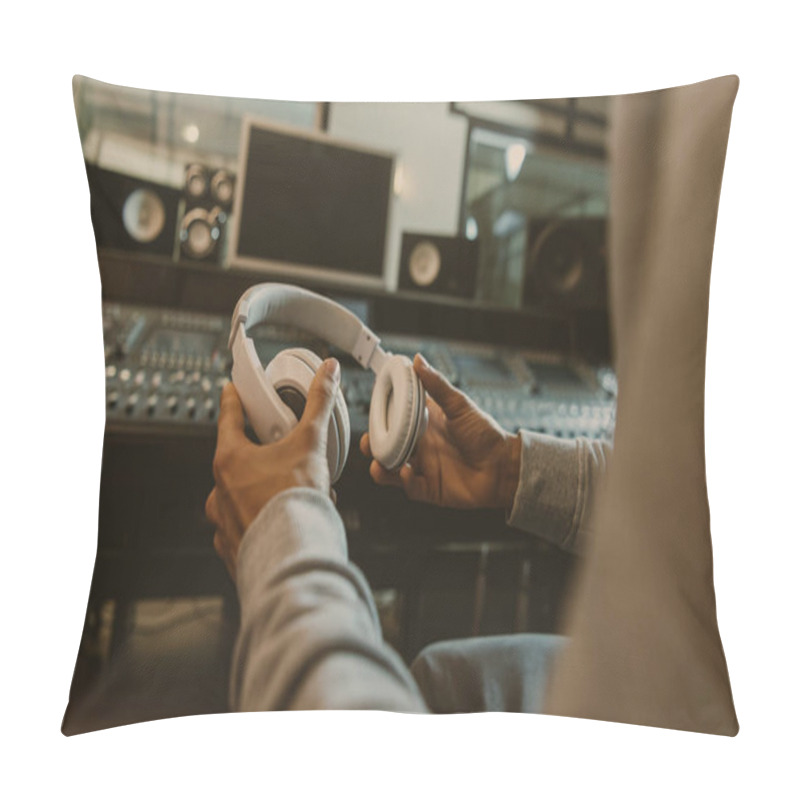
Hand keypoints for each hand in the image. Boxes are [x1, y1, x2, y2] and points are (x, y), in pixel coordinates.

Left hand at [205, 357, 340, 579]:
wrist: (293, 556)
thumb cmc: (294, 502)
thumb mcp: (310, 444)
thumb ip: (319, 405)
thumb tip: (328, 372)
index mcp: (230, 461)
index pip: (228, 419)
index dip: (231, 401)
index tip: (229, 392)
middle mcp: (219, 492)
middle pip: (235, 463)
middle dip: (260, 459)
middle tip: (281, 458)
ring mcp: (223, 522)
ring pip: (240, 500)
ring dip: (261, 496)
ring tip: (291, 499)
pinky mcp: (233, 550)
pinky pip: (244, 530)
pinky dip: (262, 525)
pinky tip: (284, 526)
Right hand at [360, 354, 520, 510]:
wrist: (504, 467)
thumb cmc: (486, 435)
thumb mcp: (460, 406)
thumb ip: (437, 385)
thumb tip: (418, 361)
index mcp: (425, 425)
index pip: (395, 419)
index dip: (381, 417)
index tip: (372, 411)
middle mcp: (421, 446)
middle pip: (387, 446)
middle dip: (373, 446)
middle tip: (369, 443)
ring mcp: (424, 467)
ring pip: (391, 469)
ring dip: (381, 467)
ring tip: (379, 464)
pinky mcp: (430, 488)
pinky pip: (409, 487)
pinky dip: (403, 481)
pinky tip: (406, 474)